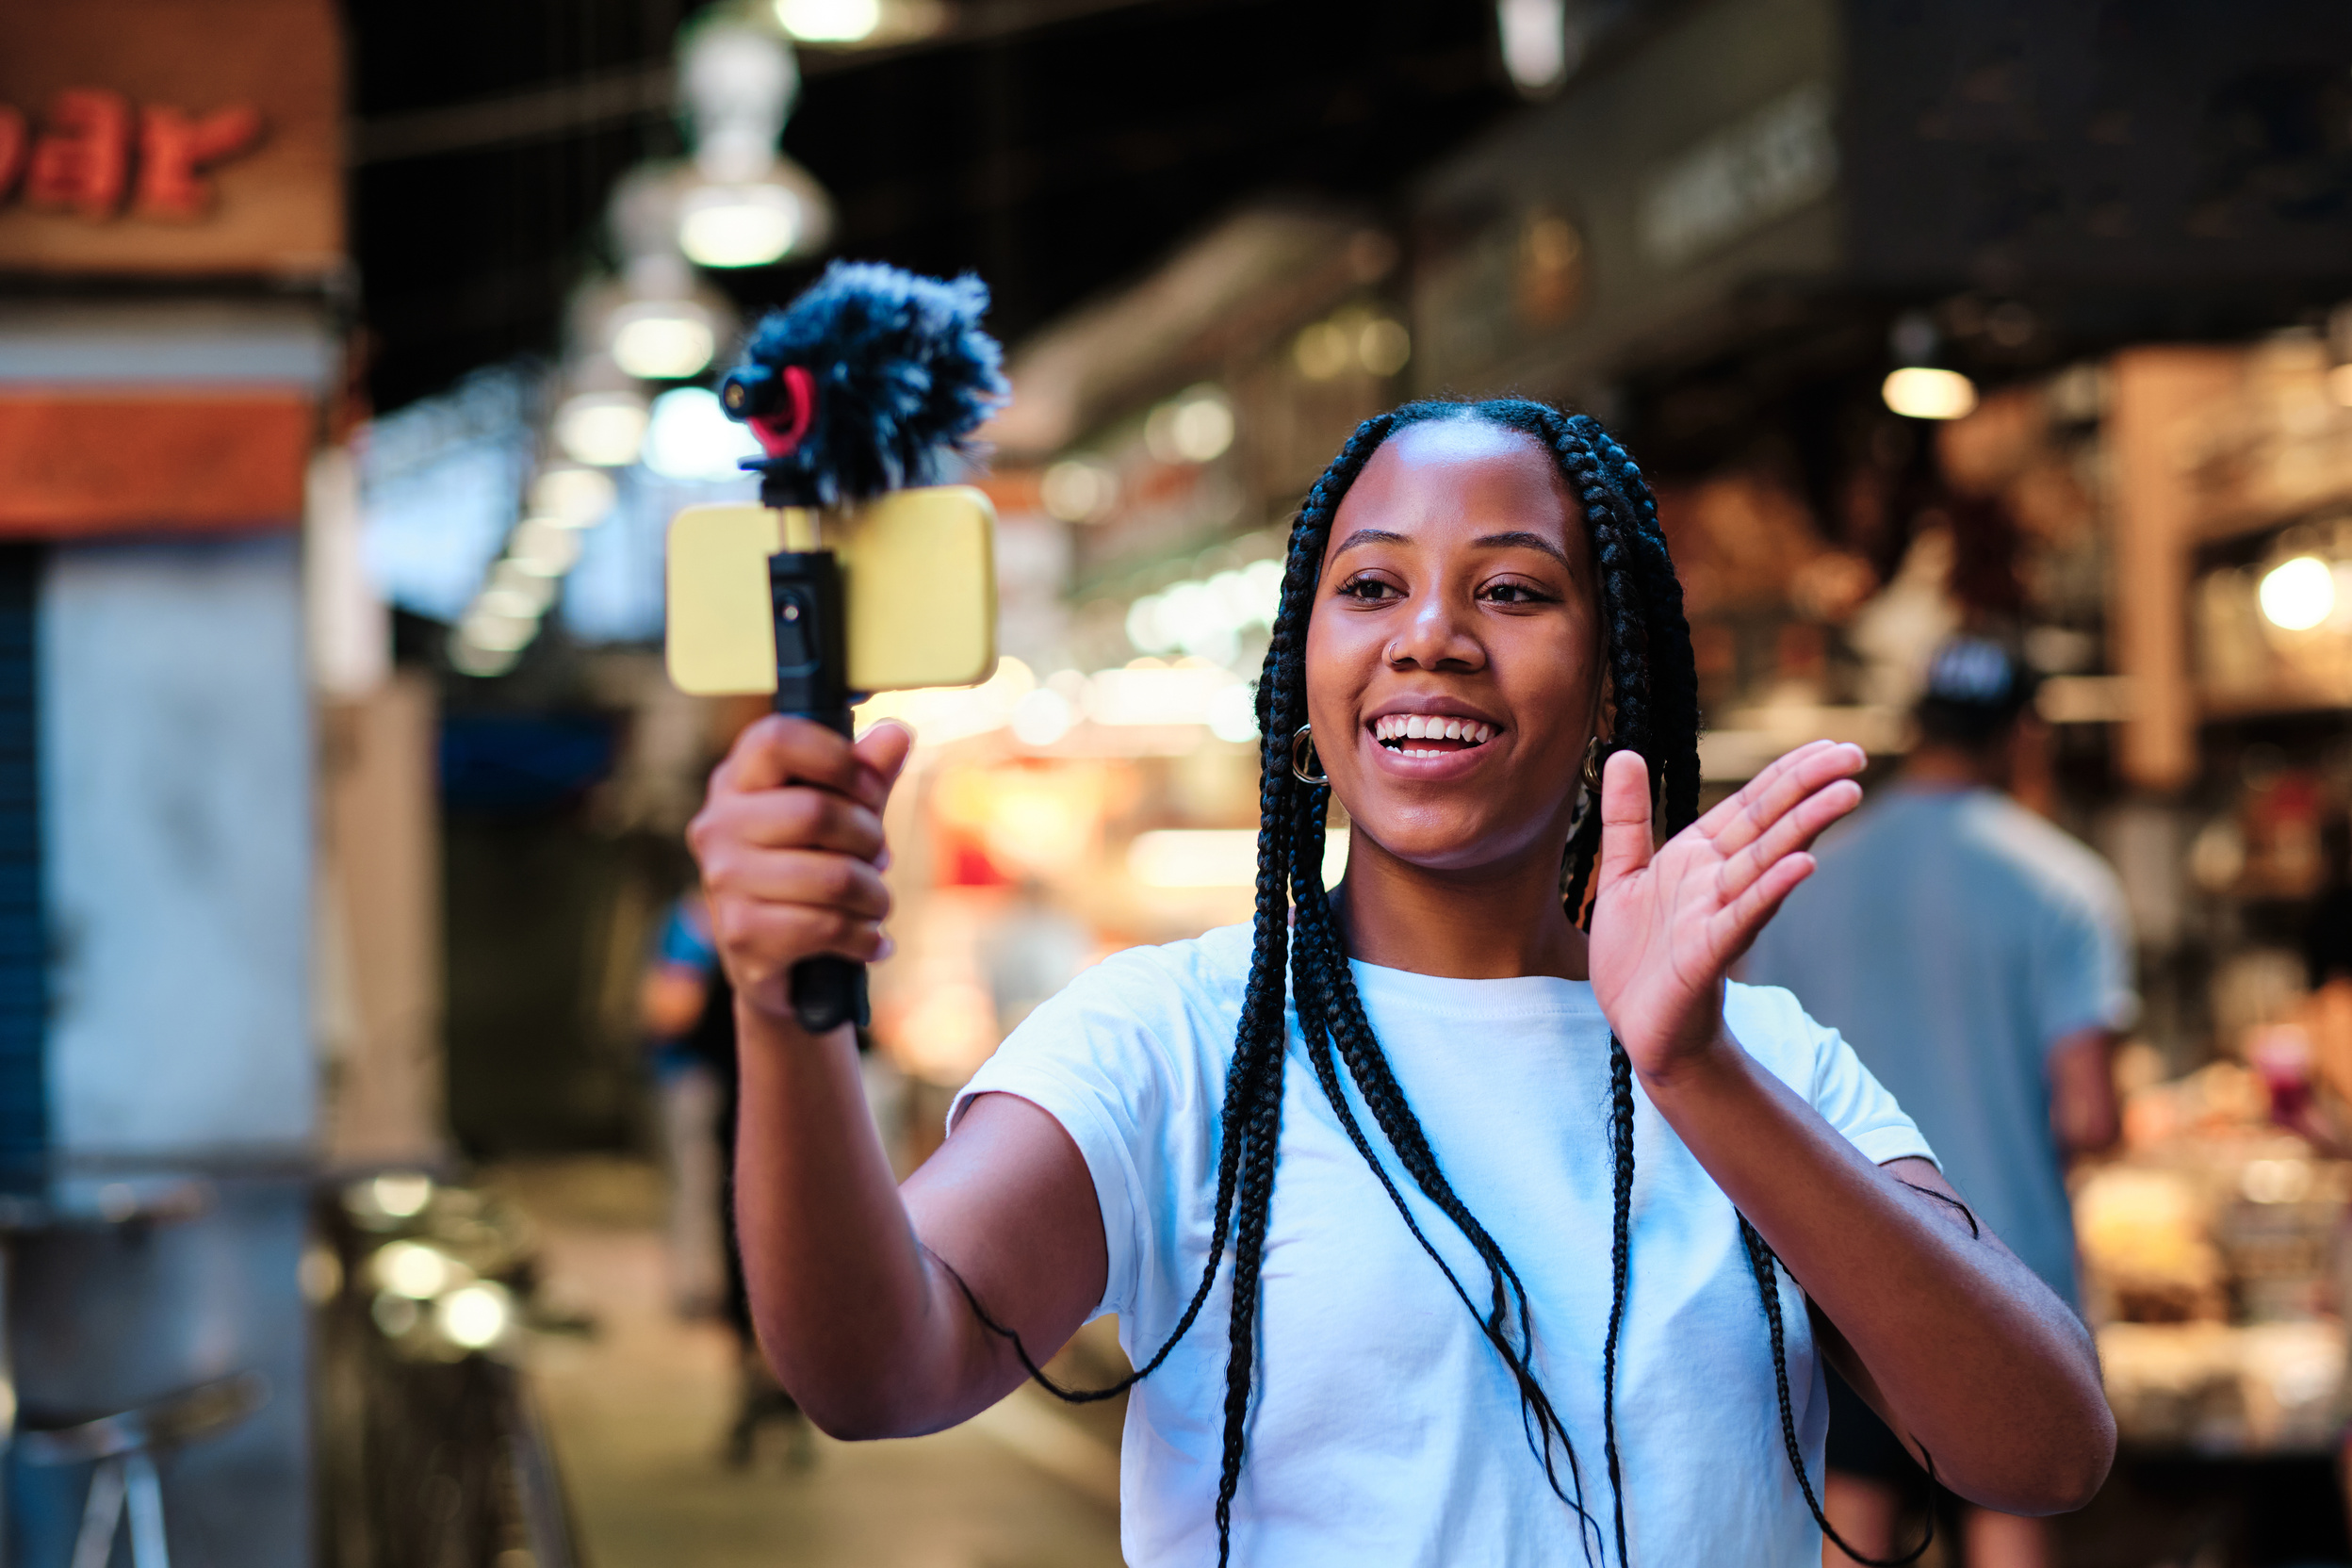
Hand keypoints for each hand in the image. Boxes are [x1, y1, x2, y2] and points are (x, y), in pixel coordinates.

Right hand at [687, 716, 913, 1019]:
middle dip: (870, 840)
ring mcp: (723, 881)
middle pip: (817, 812)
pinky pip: (827, 926)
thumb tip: (895, 734)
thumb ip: (867, 775)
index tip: (869, 791)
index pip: (778, 739)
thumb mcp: (844, 816)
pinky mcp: (741, 934)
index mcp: (737, 781)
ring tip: (876, 905)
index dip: (839, 760)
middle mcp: (717, 825)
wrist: (785, 968)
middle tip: (879, 859)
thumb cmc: (812, 873)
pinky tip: (868, 941)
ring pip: (832, 877)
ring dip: (875, 897)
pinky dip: (865, 938)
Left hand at [1588, 740, 1863, 1083]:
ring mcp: (1717, 915)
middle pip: (1768, 825)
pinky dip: (1771, 890)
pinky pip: (1742, 917)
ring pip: (1766, 863)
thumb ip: (1627, 816)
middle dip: (1808, 788)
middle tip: (1856, 755)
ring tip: (1846, 794)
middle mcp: (1717, 881)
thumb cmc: (1636, 955)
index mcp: (1699, 857)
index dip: (1787, 773)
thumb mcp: (1621, 874)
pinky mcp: (1707, 953)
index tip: (1830, 744)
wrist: (1639, 1027)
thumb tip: (1624, 753)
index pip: (1751, 805)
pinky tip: (1802, 866)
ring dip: (1804, 828)